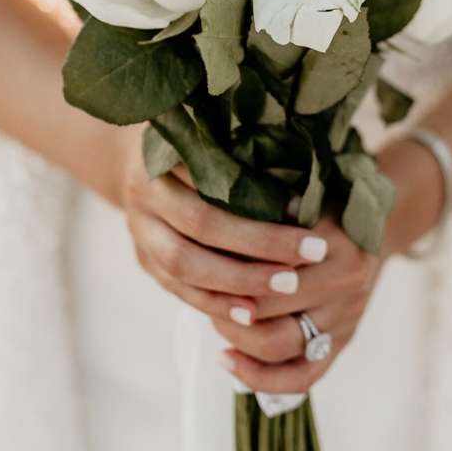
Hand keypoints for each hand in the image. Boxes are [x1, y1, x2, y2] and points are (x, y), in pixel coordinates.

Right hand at [122, 141, 328, 326]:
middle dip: (259, 243)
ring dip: (240, 281)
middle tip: (310, 254)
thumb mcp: (218, 136)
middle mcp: (145, 193)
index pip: (213, 177)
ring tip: (288, 286)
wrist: (146, 164)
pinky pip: (180, 290)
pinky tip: (252, 314)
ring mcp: (141, 231)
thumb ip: (248, 156)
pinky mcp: (145, 262)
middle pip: (202, 223)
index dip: (257, 195)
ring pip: (185, 265)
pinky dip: (217, 303)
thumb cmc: (201, 145)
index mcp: (163, 152)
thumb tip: (305, 184)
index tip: (303, 208)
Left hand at [214, 136, 445, 391]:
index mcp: (336, 241)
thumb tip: (217, 210)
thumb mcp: (304, 194)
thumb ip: (270, 204)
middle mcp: (347, 283)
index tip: (205, 262)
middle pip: (270, 309)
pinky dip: (260, 378)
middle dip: (228, 305)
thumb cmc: (323, 206)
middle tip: (205, 293)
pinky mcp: (341, 344)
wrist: (377, 229)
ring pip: (280, 346)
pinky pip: (301, 378)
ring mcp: (346, 318)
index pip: (270, 267)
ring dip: (238, 337)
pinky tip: (227, 361)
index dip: (229, 270)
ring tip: (217, 321)